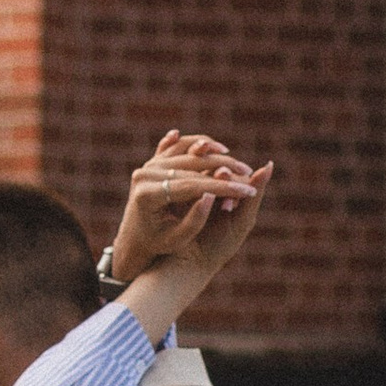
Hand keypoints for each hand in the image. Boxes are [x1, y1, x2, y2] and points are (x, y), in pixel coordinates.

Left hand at [110, 129, 261, 287]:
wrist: (136, 234)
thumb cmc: (159, 242)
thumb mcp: (176, 240)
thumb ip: (194, 221)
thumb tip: (210, 195)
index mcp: (148, 194)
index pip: (191, 186)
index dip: (221, 188)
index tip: (246, 191)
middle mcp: (145, 174)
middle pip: (191, 164)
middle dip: (223, 168)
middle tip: (249, 174)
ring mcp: (149, 163)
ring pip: (187, 150)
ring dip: (215, 153)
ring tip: (237, 163)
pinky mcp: (154, 158)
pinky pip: (179, 145)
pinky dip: (198, 143)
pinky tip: (217, 146)